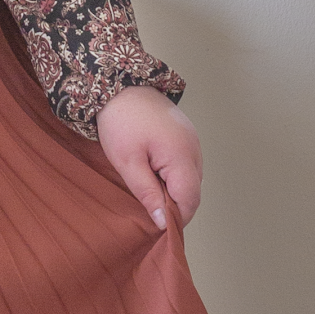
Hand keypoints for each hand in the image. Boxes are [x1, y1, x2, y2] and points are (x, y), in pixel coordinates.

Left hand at [95, 86, 201, 229]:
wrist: (120, 87)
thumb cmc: (120, 123)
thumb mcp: (128, 163)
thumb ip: (148, 194)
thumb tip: (164, 222)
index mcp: (182, 156)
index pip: (190, 200)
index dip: (177, 218)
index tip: (158, 226)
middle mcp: (195, 149)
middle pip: (193, 191)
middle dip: (174, 205)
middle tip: (148, 206)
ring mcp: (193, 141)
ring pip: (191, 179)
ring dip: (174, 190)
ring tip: (148, 187)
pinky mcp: (187, 136)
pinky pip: (187, 165)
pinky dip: (174, 175)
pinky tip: (154, 172)